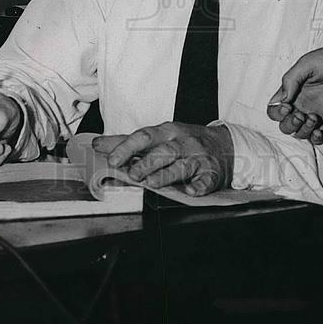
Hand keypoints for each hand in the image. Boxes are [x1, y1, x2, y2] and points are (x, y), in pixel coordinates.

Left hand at [92, 123, 233, 195]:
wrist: (223, 144)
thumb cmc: (184, 140)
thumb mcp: (159, 136)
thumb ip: (128, 142)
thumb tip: (98, 145)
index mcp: (167, 132)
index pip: (145, 136)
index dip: (127, 147)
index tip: (112, 158)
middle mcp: (182, 143)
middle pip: (164, 150)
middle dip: (147, 162)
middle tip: (132, 174)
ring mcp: (197, 158)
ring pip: (182, 165)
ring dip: (166, 174)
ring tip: (152, 183)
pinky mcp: (211, 173)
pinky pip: (206, 180)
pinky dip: (199, 186)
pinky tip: (191, 191)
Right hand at [267, 41, 322, 143]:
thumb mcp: (306, 64)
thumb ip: (290, 80)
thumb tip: (281, 100)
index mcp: (293, 92)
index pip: (275, 109)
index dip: (276, 112)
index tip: (287, 106)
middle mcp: (302, 104)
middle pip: (285, 125)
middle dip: (289, 124)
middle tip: (300, 114)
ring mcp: (316, 114)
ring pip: (300, 133)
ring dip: (303, 130)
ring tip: (314, 118)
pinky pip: (319, 138)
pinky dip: (316, 139)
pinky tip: (320, 131)